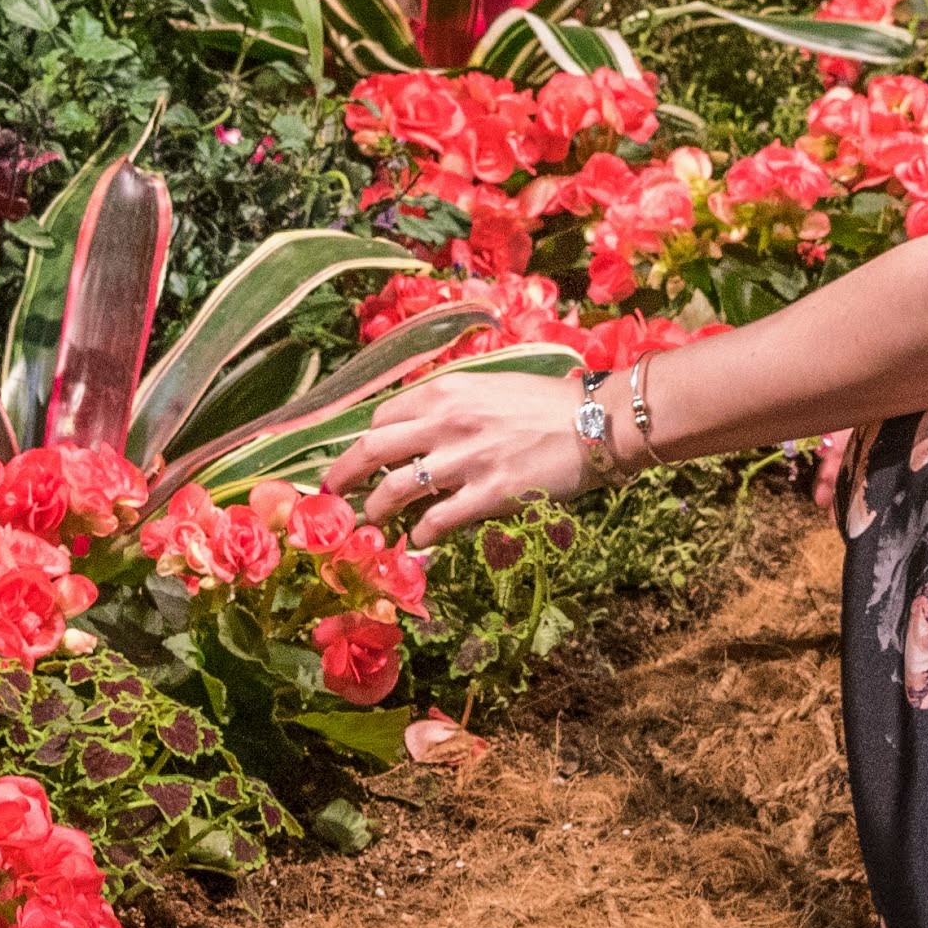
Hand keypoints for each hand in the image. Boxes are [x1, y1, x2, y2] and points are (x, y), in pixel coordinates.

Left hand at [320, 365, 606, 551]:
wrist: (594, 423)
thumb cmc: (547, 403)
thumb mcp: (490, 387)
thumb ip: (452, 406)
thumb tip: (420, 430)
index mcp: (445, 392)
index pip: (382, 417)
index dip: (367, 441)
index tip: (362, 458)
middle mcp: (446, 422)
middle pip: (372, 451)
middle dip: (344, 475)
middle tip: (333, 494)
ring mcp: (464, 460)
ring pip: (395, 491)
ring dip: (377, 511)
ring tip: (374, 524)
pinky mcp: (486, 495)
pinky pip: (435, 521)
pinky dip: (419, 535)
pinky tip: (418, 540)